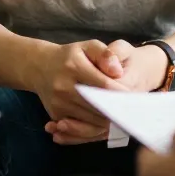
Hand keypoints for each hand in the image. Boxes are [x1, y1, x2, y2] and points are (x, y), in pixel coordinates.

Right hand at [44, 39, 166, 144]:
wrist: (39, 67)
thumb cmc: (70, 56)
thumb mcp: (88, 46)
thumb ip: (105, 54)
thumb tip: (118, 71)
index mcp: (74, 66)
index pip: (104, 86)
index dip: (121, 95)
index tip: (136, 99)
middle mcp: (64, 87)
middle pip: (99, 107)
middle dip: (118, 112)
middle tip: (134, 114)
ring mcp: (59, 103)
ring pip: (92, 121)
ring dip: (110, 122)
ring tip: (124, 119)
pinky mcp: (56, 115)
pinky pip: (81, 128)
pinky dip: (96, 129)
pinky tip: (107, 124)